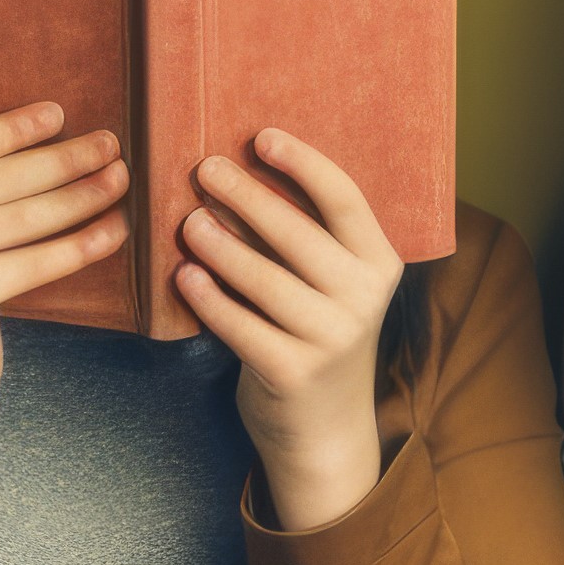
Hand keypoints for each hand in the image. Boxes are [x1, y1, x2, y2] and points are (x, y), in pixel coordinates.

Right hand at [0, 104, 130, 489]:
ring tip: (120, 181)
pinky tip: (112, 233)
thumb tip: (34, 161)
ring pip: (19, 217)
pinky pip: (32, 261)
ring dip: (79, 196)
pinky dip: (78, 246)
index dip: (11, 130)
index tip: (58, 114)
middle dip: (60, 159)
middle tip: (109, 144)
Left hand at [175, 129, 401, 529]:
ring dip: (221, 246)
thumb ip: (300, 237)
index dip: (302, 163)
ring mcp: (332, 338)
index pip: (344, 199)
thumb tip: (236, 173)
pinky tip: (184, 276)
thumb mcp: (327, 285)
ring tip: (188, 222)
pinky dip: (210, 299)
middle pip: (299, 233)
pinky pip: (242, 326)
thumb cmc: (314, 335)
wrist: (324, 427)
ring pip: (266, 279)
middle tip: (204, 170)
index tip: (260, 137)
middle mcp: (364, 298)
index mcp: (379, 264)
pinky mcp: (294, 372)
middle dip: (247, 197)